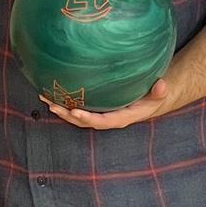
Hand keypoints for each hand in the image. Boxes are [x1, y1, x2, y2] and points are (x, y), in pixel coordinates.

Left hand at [43, 77, 171, 129]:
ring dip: (60, 108)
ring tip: (45, 99)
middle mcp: (107, 118)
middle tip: (53, 105)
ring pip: (77, 115)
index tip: (75, 112)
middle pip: (84, 120)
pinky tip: (51, 93)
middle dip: (67, 114)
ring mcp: (100, 113)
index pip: (102, 121)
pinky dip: (64, 101)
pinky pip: (77, 106)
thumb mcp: (159, 95)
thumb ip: (160, 92)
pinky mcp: (95, 107)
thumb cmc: (152, 97)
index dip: (88, 118)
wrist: (148, 101)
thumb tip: (161, 85)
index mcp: (121, 117)